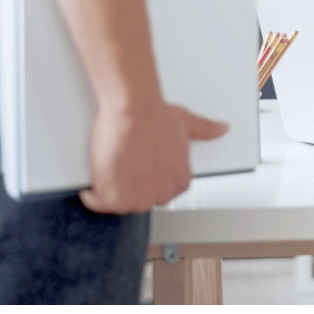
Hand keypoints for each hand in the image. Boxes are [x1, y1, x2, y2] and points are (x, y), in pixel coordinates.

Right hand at [79, 99, 228, 214]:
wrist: (133, 108)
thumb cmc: (156, 115)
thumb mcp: (187, 123)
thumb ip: (205, 130)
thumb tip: (222, 129)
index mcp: (179, 181)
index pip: (163, 193)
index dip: (148, 181)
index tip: (140, 171)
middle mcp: (161, 193)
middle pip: (141, 201)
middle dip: (131, 187)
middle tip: (123, 168)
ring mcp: (137, 197)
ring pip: (120, 205)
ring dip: (111, 193)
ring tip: (108, 171)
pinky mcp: (112, 197)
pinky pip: (97, 204)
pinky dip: (91, 196)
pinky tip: (91, 185)